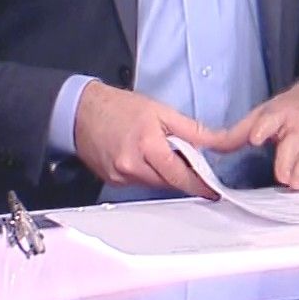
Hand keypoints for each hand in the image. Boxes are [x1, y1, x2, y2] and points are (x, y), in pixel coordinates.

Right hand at [72, 82, 239, 198]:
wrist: (81, 111)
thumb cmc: (119, 107)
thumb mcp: (162, 111)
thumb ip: (192, 130)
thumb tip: (217, 142)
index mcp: (148, 146)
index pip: (180, 175)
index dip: (199, 185)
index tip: (212, 192)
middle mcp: (132, 166)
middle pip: (169, 182)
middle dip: (182, 175)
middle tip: (189, 162)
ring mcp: (120, 176)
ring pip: (155, 184)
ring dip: (165, 174)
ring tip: (161, 152)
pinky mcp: (112, 181)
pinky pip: (140, 183)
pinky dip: (149, 174)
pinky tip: (144, 158)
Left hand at [221, 81, 298, 190]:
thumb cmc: (289, 109)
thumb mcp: (262, 114)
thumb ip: (235, 135)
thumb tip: (207, 148)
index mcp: (279, 114)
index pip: (270, 120)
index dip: (262, 130)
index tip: (255, 139)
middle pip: (290, 155)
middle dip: (284, 169)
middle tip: (280, 176)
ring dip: (295, 180)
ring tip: (289, 182)